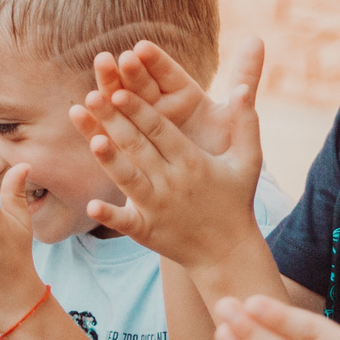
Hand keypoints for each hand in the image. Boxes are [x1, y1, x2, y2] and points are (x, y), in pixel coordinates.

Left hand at [71, 46, 265, 266]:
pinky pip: (125, 222)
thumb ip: (246, 122)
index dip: (140, 110)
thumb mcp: (248, 161)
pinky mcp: (145, 231)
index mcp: (192, 162)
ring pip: (128, 179)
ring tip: (92, 140)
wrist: (227, 252)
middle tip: (91, 97)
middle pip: (138, 147)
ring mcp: (157, 207)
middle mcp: (172, 182)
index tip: (119, 90)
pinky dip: (109, 215)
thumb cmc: (234, 200)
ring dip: (109, 160)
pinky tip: (92, 205)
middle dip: (114, 122)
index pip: (161, 130)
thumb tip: (241, 88)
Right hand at [92, 37, 263, 157]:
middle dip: (121, 76)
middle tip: (107, 60)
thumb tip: (256, 39)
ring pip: (119, 115)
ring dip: (103, 102)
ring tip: (88, 97)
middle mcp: (158, 112)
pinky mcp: (128, 159)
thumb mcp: (236, 118)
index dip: (153, 63)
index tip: (140, 49)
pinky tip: (81, 124)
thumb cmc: (226, 155)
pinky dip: (95, 137)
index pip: (166, 76)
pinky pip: (111, 148)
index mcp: (184, 98)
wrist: (212, 198)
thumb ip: (246, 77)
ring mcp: (140, 136)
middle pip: (137, 90)